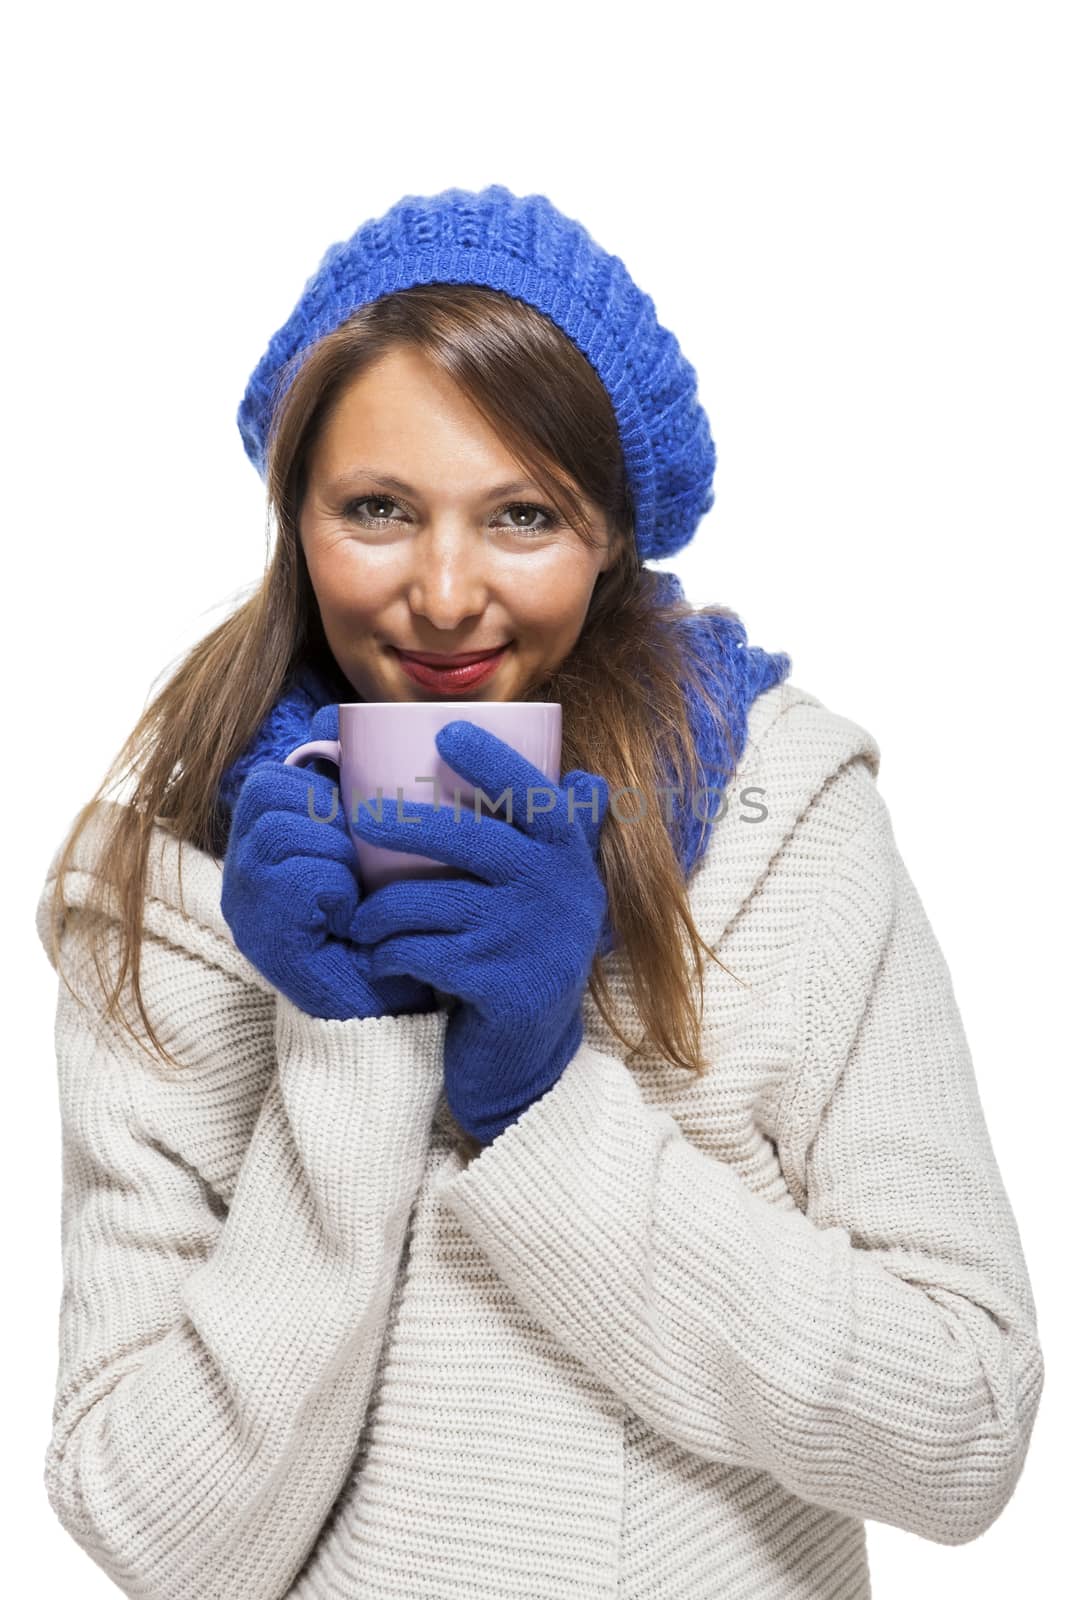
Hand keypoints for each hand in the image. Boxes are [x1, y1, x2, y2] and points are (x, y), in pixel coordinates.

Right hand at [220, 704, 438, 1019]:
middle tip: (360, 857)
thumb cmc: (395, 916)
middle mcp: (244, 870)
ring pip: (281, 830)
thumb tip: (337, 715)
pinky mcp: (265, 940)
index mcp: (267, 839)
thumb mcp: (379, 840)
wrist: (403, 1002)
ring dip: (334, 850)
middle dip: (325, 813)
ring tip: (358, 887)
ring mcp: (247, 906)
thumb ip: (358, 787)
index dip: (323, 784)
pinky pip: (295, 877)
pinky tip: (350, 914)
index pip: (276, 774)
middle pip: (268, 791)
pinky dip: (332, 886)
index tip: (356, 820)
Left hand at [348, 720, 611, 1144]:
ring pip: (427, 901)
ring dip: (380, 912)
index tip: (445, 732)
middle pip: (469, 838)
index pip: (537, 796)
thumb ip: (568, 839)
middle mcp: (558, 893)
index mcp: (568, 860)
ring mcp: (530, 940)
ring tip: (362, 920)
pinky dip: (387, 955)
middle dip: (406, 823)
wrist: (528, 1055)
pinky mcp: (501, 986)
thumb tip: (591, 780)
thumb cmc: (527, 954)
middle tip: (359, 820)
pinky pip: (418, 951)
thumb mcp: (556, 896)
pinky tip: (380, 961)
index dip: (493, 760)